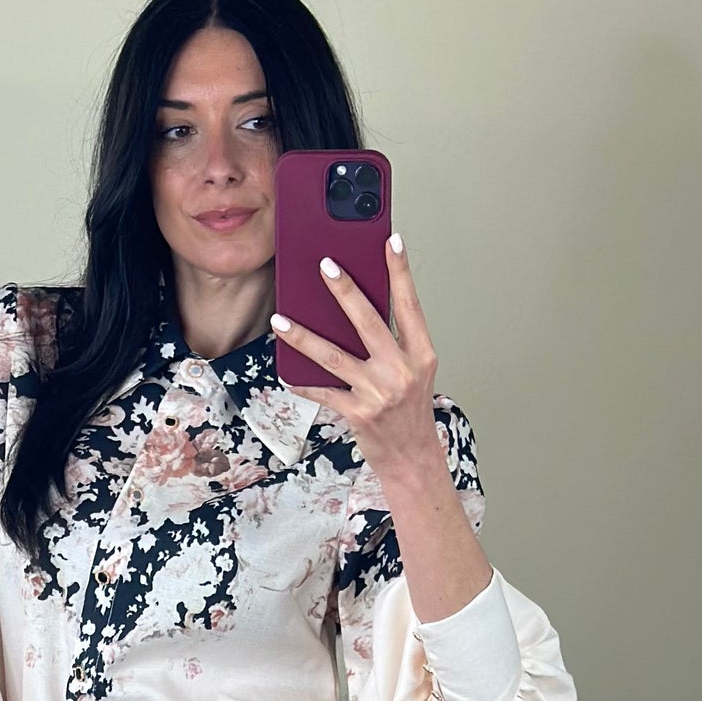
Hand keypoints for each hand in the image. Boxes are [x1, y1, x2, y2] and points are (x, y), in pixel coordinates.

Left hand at [272, 235, 446, 491]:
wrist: (413, 459)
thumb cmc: (410, 412)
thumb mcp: (413, 372)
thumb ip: (392, 343)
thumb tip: (356, 309)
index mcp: (421, 355)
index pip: (409, 305)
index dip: (400, 272)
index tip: (391, 241)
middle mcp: (401, 371)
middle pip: (368, 322)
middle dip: (345, 291)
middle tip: (325, 264)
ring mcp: (379, 393)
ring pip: (334, 356)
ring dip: (303, 336)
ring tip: (280, 319)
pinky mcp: (358, 413)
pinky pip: (323, 392)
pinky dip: (303, 382)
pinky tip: (285, 372)